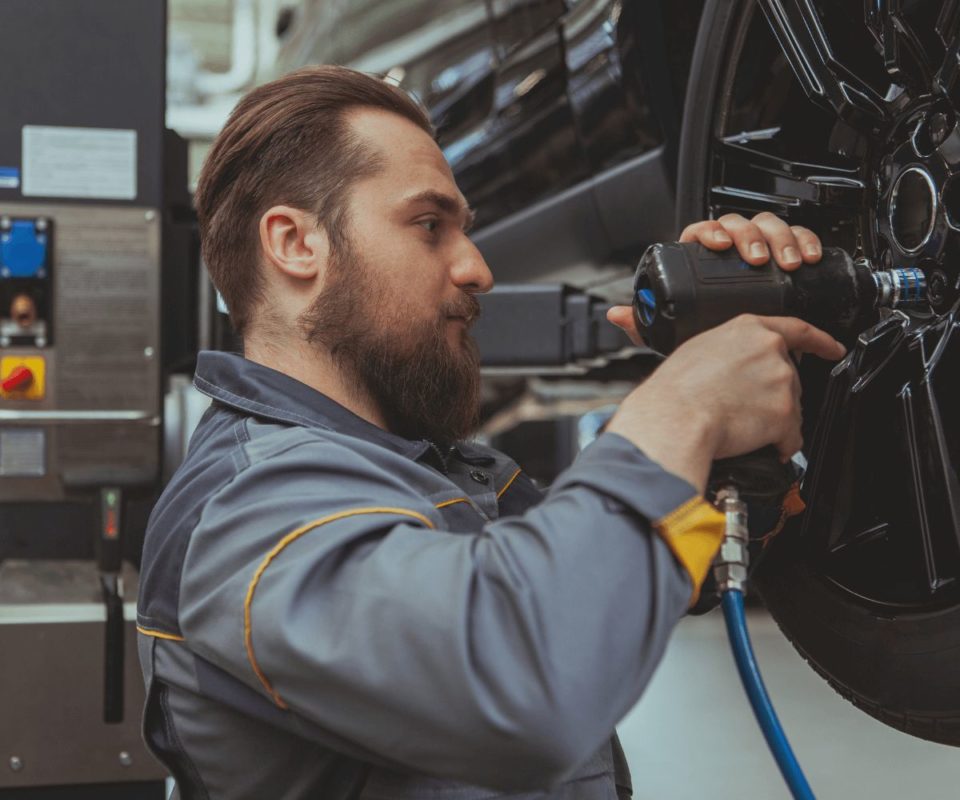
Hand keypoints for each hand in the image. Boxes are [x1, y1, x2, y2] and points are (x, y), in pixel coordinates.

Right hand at [606, 314, 844, 492]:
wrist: (674, 419)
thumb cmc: (672, 391)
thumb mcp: (690, 350)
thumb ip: (716, 348)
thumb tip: (704, 353)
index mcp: (747, 328)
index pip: (797, 329)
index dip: (819, 341)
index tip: (833, 347)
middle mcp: (770, 350)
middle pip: (787, 378)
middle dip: (771, 397)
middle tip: (738, 409)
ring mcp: (781, 381)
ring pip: (788, 409)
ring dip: (770, 422)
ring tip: (735, 426)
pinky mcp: (785, 413)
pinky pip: (789, 438)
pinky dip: (775, 445)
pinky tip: (751, 443)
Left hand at [607, 213, 822, 345]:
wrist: (734, 345)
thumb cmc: (700, 325)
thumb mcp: (673, 326)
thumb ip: (645, 322)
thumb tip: (617, 316)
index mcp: (700, 255)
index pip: (702, 230)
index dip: (712, 231)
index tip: (721, 245)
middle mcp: (729, 245)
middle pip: (741, 224)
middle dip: (753, 237)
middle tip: (759, 260)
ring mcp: (758, 247)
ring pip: (770, 226)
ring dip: (783, 240)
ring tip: (790, 262)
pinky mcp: (783, 255)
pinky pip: (797, 237)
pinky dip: (806, 242)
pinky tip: (810, 257)